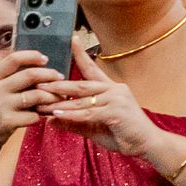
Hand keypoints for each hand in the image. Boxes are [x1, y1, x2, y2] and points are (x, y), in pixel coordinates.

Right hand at [0, 49, 63, 151]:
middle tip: (59, 78)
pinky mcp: (7, 122)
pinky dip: (41, 115)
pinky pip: (34, 115)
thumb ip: (6, 79)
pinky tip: (41, 116)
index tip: (45, 59)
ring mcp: (0, 106)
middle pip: (30, 75)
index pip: (14, 59)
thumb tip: (35, 67)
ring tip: (58, 98)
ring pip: (36, 95)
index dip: (32, 56)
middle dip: (49, 75)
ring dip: (51, 96)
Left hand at [40, 38, 164, 158]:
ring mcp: (116, 99)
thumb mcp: (94, 127)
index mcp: (110, 88)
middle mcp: (114, 89)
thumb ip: (75, 122)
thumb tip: (52, 120)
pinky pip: (89, 113)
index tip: (71, 40)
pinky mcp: (116, 112)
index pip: (92, 69)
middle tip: (38, 83)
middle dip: (58, 85)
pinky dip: (71, 114)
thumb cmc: (122, 134)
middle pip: (81, 84)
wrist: (147, 144)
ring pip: (82, 100)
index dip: (81, 55)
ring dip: (60, 102)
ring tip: (41, 103)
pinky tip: (57, 114)